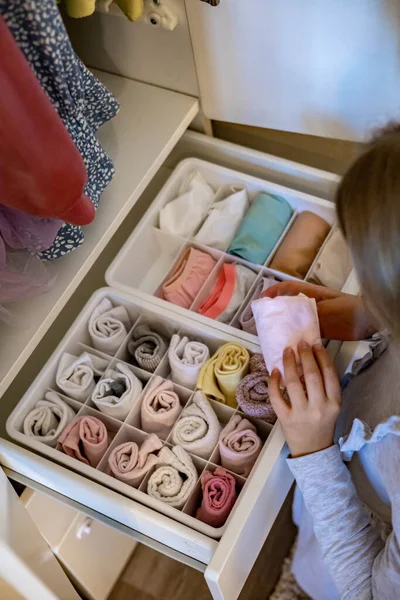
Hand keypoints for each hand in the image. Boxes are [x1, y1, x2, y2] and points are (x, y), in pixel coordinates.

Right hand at [262, 281, 374, 340]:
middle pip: (288, 306)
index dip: (273, 291)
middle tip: (262, 323)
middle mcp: (310, 304)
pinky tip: (289, 347)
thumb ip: (308, 317)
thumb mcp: (327, 311)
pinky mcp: (321, 329)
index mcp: (310, 294)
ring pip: (294, 320)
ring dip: (284, 327)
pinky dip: (296, 337)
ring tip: (271, 337)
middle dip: (274, 312)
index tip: (261, 301)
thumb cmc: (348, 310)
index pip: (287, 288)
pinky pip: (304, 332)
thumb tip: (289, 325)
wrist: (369, 321)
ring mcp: (315, 316)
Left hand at [269, 342, 341, 457]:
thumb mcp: (332, 406)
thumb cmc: (322, 423)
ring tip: (287, 351)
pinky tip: (274, 371)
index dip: (321, 356)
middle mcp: (319, 407)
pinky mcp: (285, 419)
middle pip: (311, 375)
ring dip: (289, 364)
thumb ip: (325, 386)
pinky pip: (276, 397)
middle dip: (305, 356)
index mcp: (334, 402)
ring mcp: (301, 413)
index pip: (329, 374)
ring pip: (293, 383)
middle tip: (300, 344)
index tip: (315, 345)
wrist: (313, 450)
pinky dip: (273, 382)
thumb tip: (312, 358)